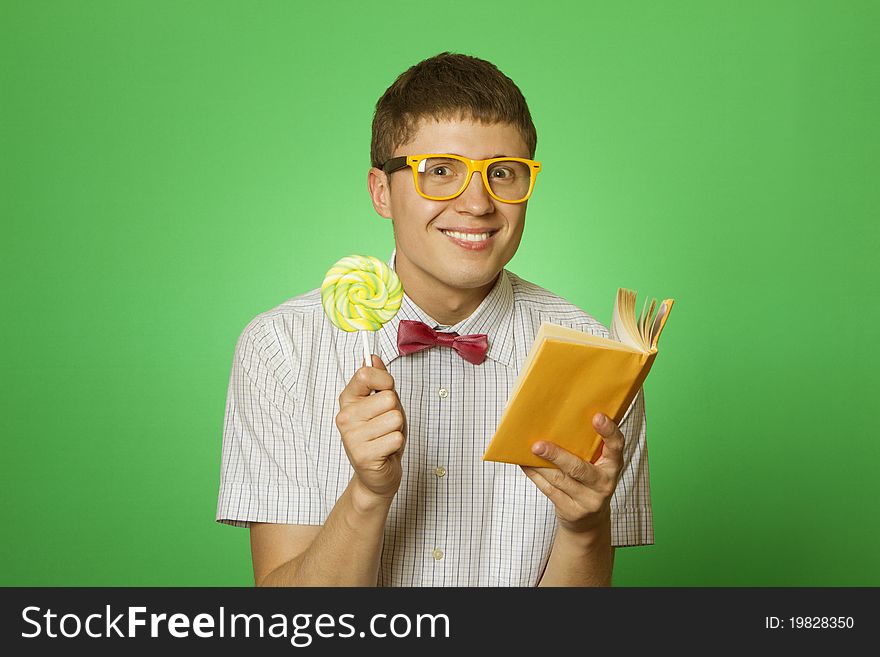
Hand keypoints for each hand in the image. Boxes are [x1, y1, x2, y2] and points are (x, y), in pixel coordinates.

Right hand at [336, 355, 407, 500]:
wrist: (378, 474)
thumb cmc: (382, 435)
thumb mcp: (383, 403)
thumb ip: (379, 380)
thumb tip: (371, 357)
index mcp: (347, 399)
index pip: (366, 374)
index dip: (385, 380)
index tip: (385, 390)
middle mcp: (345, 416)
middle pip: (389, 397)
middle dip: (396, 410)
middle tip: (386, 424)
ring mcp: (351, 437)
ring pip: (395, 418)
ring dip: (397, 429)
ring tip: (386, 437)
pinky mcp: (363, 455)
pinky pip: (396, 438)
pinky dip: (396, 444)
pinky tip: (385, 450)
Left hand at [521, 412, 624, 536]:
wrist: (590, 521)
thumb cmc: (590, 482)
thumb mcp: (597, 465)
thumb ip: (588, 448)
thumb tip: (558, 422)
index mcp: (613, 466)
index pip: (616, 446)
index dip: (609, 431)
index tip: (597, 416)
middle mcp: (604, 484)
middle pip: (579, 469)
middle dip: (557, 456)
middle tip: (538, 445)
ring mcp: (588, 500)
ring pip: (559, 479)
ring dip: (540, 465)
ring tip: (528, 451)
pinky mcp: (571, 511)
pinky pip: (549, 490)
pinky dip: (535, 475)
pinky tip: (526, 464)